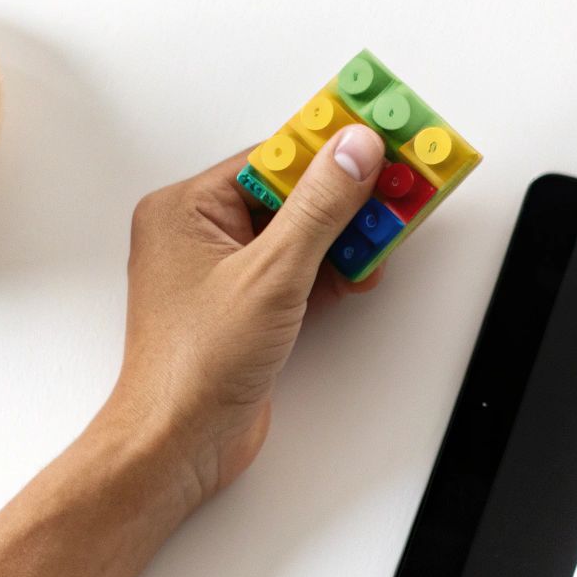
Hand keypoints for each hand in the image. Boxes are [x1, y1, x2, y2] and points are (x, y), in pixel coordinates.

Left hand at [99, 123, 386, 507]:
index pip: (273, 157)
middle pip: (292, 193)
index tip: (378, 134)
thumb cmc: (192, 366)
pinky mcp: (248, 307)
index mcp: (187, 208)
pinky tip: (365, 266)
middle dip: (347, 194)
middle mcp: (201, 234)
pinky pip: (300, 269)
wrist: (178, 442)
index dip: (330, 147)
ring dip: (346, 234)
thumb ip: (319, 207)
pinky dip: (334, 268)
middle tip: (398, 181)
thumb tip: (353, 152)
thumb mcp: (271, 273)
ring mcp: (226, 273)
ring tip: (391, 225)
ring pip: (300, 233)